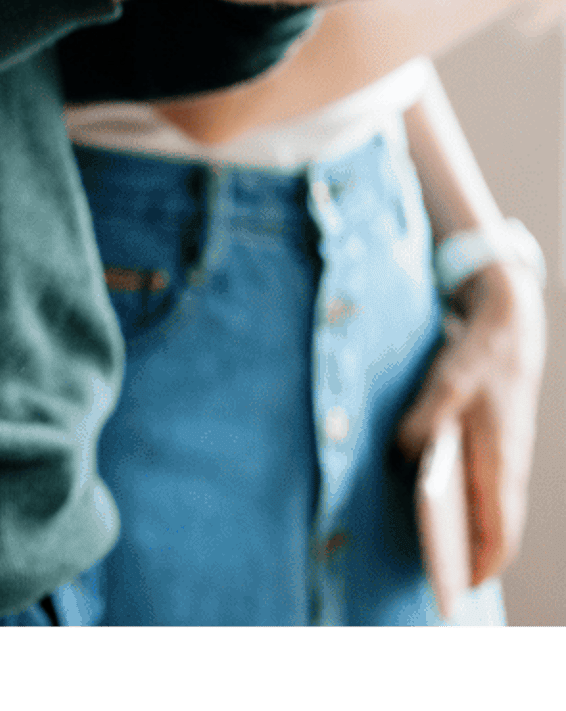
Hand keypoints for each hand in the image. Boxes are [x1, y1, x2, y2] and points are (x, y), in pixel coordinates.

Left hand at [397, 262, 546, 584]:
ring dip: (469, 529)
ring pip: (491, 506)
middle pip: (495, 526)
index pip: (499, 532)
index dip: (482, 563)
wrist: (509, 326)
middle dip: (472, 554)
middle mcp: (508, 466)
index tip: (461, 586)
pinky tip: (436, 500)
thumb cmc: (478, 359)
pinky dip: (467, 502)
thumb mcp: (443, 387)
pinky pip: (485, 484)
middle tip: (441, 576)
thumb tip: (404, 455)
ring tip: (433, 546)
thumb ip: (421, 424)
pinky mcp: (497, 442)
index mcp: (500, 461)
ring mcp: (507, 455)